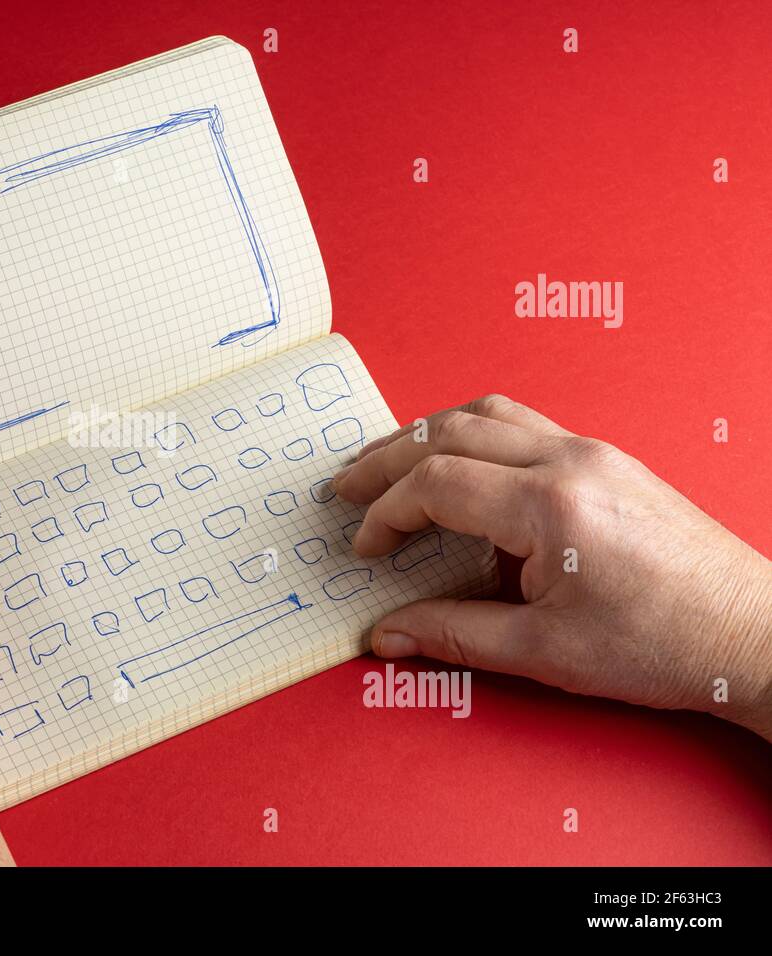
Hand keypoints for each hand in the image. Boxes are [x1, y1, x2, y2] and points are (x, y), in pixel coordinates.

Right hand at [333, 394, 771, 739]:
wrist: (749, 633)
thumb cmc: (660, 645)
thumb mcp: (542, 652)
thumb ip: (452, 634)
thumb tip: (387, 634)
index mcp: (549, 506)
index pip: (436, 482)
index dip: (386, 512)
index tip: (366, 546)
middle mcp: (569, 461)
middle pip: (450, 431)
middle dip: (387, 457)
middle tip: (345, 484)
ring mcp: (593, 453)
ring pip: (488, 413)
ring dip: (428, 433)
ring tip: (388, 462)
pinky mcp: (607, 460)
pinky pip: (525, 424)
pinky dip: (473, 436)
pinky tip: (459, 468)